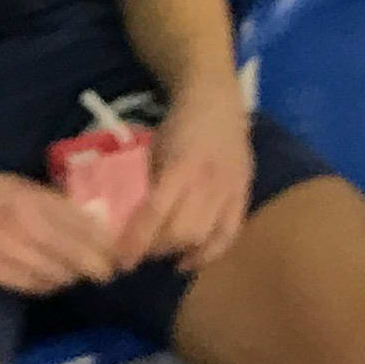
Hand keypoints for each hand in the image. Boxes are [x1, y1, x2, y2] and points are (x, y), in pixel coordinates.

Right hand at [0, 146, 121, 294]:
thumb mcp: (16, 184)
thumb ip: (49, 202)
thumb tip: (87, 219)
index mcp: (32, 197)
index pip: (83, 226)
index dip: (106, 244)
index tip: (118, 251)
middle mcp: (22, 223)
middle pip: (76, 255)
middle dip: (98, 267)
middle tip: (108, 272)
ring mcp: (4, 250)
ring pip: (55, 274)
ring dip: (71, 277)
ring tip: (78, 275)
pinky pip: (30, 286)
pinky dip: (46, 286)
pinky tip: (50, 281)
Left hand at [137, 89, 254, 273]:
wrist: (218, 102)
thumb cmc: (179, 124)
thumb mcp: (155, 149)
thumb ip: (149, 184)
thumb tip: (130, 222)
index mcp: (181, 165)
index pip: (156, 212)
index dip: (137, 241)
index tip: (121, 260)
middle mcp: (208, 182)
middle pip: (182, 232)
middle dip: (157, 249)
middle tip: (140, 252)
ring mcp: (230, 190)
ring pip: (205, 237)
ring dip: (180, 252)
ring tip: (163, 255)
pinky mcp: (243, 195)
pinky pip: (229, 234)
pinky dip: (209, 254)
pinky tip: (189, 261)